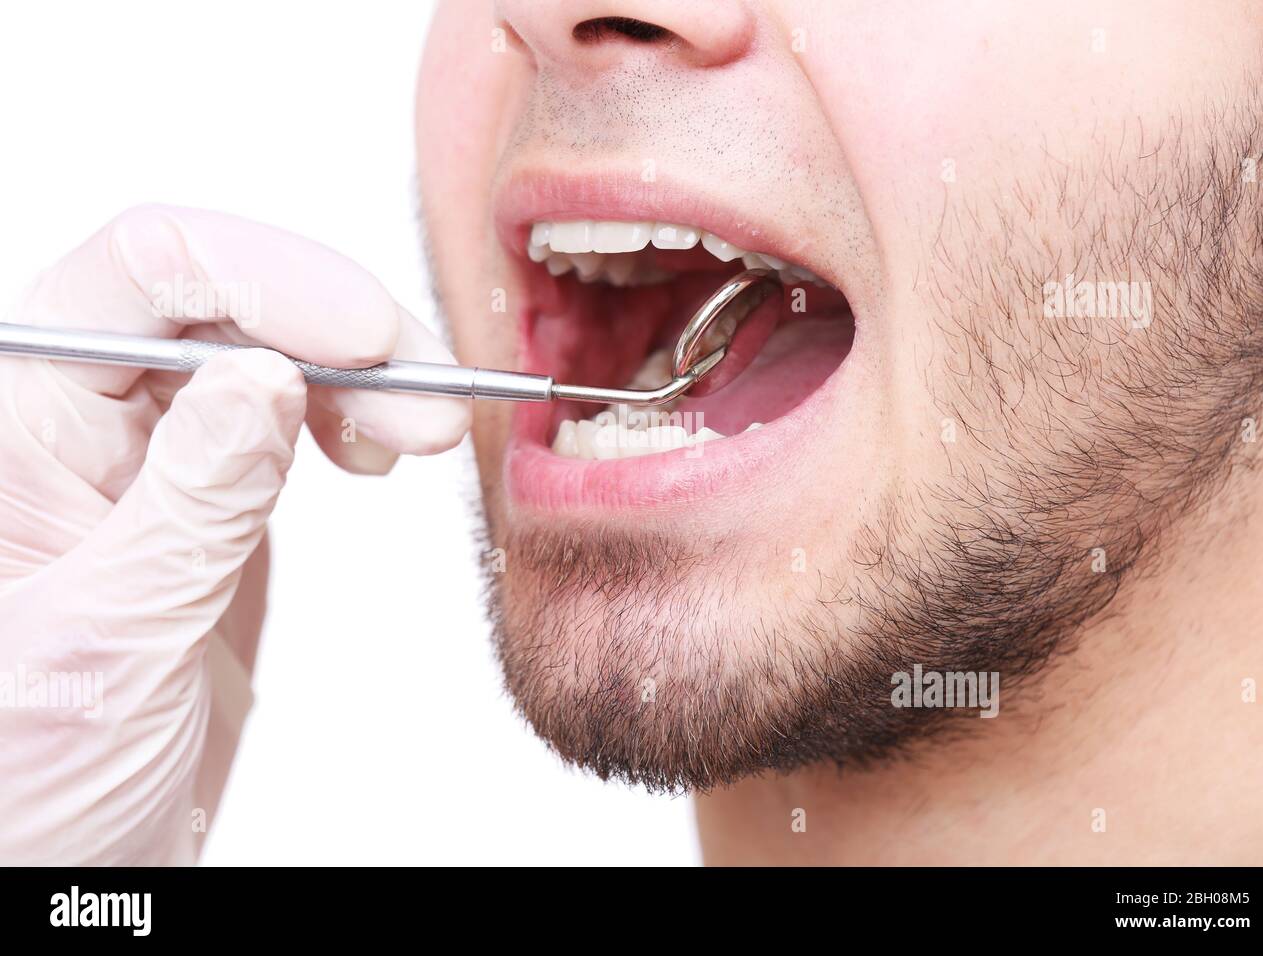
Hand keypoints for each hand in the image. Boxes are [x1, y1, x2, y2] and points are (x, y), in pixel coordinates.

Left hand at [0, 205, 468, 863]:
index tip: (368, 336)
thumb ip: (189, 501)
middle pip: (219, 298)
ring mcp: (154, 461)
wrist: (71, 875)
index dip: (265, 279)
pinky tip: (380, 446)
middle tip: (428, 403)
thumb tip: (263, 373)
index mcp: (15, 429)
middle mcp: (80, 423)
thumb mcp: (106, 643)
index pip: (136, 277)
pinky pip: (291, 416)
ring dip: (363, 370)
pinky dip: (355, 413)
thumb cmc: (25, 788)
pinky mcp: (214, 505)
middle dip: (338, 330)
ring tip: (424, 430)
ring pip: (267, 347)